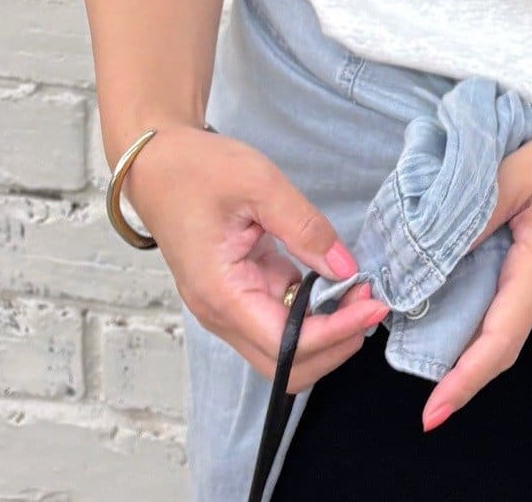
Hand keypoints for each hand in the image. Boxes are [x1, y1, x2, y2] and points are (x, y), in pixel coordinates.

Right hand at [124, 124, 390, 393]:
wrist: (157, 164)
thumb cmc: (199, 171)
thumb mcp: (259, 184)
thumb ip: (305, 228)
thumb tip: (346, 268)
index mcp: (221, 294)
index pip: (287, 344)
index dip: (336, 332)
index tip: (374, 304)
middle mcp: (221, 313)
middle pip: (286, 366)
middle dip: (335, 344)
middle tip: (371, 302)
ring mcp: (228, 307)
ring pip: (283, 350)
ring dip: (326, 333)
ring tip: (359, 293)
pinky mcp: (237, 293)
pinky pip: (278, 320)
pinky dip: (312, 314)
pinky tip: (336, 285)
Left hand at [419, 111, 531, 432]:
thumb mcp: (518, 173)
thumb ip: (471, 215)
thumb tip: (426, 256)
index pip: (500, 344)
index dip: (463, 381)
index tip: (431, 414)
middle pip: (499, 339)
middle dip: (453, 354)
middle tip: (401, 339)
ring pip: (510, 319)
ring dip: (471, 321)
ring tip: (423, 302)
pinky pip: (523, 301)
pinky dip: (492, 301)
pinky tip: (467, 275)